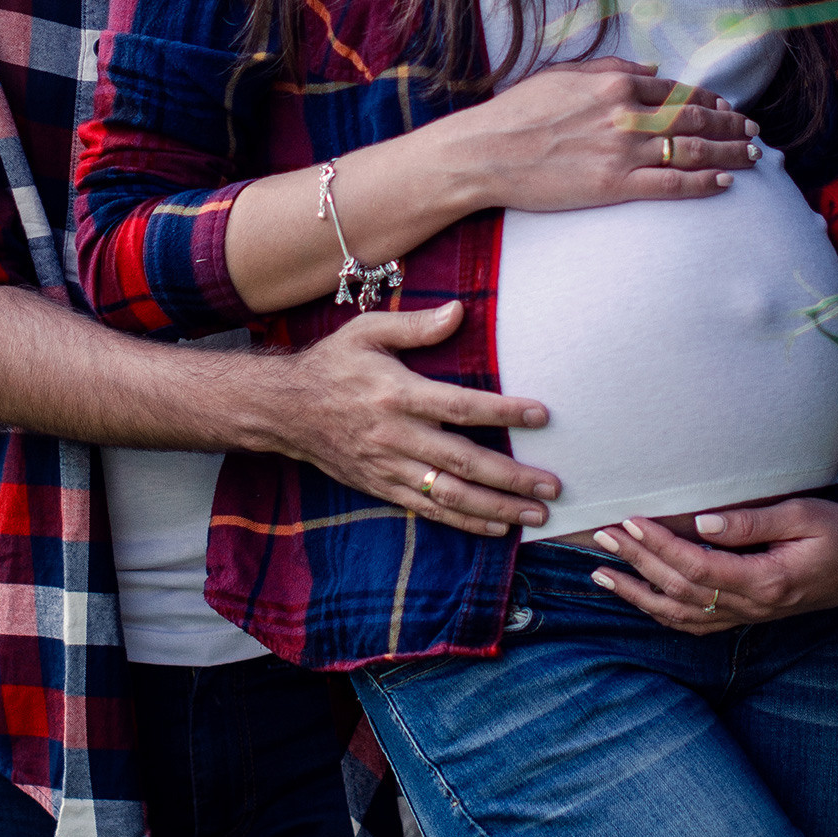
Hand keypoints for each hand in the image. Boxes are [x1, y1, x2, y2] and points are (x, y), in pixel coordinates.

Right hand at [255, 300, 559, 539]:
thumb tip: (459, 311)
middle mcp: (396, 435)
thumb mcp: (367, 332)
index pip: (460, 406)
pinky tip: (497, 525)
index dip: (502, 411)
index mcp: (397, 394)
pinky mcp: (382, 487)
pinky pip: (429, 509)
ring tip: (536, 512)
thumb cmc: (333, 364)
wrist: (285, 409)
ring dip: (497, 506)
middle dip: (511, 475)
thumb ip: (415, 325)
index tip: (541, 414)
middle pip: (463, 460)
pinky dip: (465, 521)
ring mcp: (389, 467)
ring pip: (451, 494)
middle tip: (552, 483)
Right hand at [470, 57, 760, 212]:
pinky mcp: (616, 186)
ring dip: (730, 152)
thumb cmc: (517, 111)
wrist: (486, 152)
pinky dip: (704, 183)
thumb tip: (653, 69)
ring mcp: (624, 152)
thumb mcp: (562, 74)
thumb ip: (611, 68)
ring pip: (693, 150)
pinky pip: (672, 185)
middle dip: (732, 125)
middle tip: (754, 132)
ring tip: (752, 156)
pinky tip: (725, 183)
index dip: (710, 99)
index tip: (728, 107)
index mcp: (615, 85)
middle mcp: (627, 115)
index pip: (677, 90)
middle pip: (696, 119)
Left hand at [587, 492, 837, 633]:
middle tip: (602, 533)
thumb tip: (704, 523)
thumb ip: (753, 521)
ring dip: (638, 594)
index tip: (631, 519)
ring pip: (681, 615)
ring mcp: (749, 616)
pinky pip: (696, 623)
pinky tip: (637, 596)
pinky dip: (661, 612)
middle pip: (681, 589)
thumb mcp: (803, 515)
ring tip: (601, 572)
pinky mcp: (748, 615)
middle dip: (637, 561)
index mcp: (765, 580)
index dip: (659, 545)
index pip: (698, 567)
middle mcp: (753, 606)